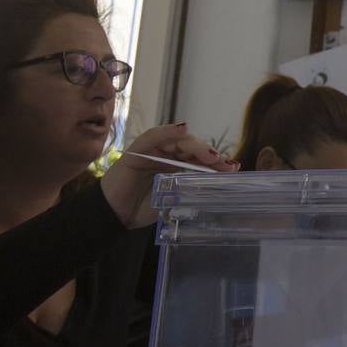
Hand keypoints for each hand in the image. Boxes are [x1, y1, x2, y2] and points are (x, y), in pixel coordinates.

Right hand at [100, 123, 237, 227]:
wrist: (113, 216)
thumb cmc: (140, 209)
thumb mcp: (171, 200)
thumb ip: (189, 192)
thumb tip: (216, 190)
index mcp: (176, 165)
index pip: (199, 158)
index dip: (216, 161)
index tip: (233, 167)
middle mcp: (166, 155)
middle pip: (191, 148)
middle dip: (210, 154)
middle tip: (225, 164)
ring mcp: (152, 151)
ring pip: (177, 141)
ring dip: (196, 145)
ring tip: (210, 154)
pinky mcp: (137, 150)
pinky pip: (153, 136)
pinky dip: (167, 131)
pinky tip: (182, 130)